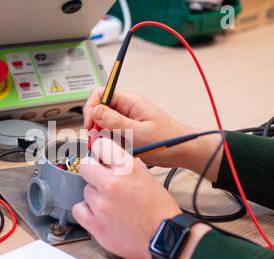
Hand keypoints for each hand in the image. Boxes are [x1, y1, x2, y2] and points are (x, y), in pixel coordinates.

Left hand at [72, 138, 180, 258]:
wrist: (165, 238)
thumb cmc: (160, 211)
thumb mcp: (149, 179)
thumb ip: (129, 166)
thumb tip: (114, 158)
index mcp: (127, 169)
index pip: (100, 146)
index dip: (100, 151)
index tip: (100, 157)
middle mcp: (111, 184)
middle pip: (85, 166)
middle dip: (92, 171)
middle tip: (101, 180)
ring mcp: (101, 205)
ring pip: (85, 190)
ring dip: (94, 195)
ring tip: (110, 204)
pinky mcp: (95, 224)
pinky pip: (78, 209)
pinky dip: (86, 211)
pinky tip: (99, 214)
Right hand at [83, 89, 221, 180]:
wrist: (182, 150)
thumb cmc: (168, 139)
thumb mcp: (139, 132)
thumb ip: (116, 121)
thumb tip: (95, 111)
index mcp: (129, 101)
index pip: (100, 94)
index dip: (91, 108)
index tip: (90, 125)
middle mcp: (125, 109)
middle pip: (98, 110)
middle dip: (96, 126)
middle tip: (99, 139)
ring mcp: (125, 121)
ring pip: (103, 125)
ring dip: (104, 136)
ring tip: (115, 146)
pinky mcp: (127, 132)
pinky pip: (111, 136)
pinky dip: (112, 143)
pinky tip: (122, 149)